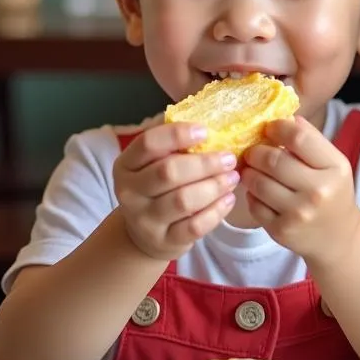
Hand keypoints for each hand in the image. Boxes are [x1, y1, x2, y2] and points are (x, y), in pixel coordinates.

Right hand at [112, 123, 239, 260]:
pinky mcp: (164, 241)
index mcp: (126, 164)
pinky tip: (229, 199)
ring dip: (214, 187)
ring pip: (183, 201)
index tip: (205, 131)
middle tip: (229, 158)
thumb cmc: (159, 187)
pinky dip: (216, 211)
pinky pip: (194, 226)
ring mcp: (145, 219)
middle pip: (169, 172)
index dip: (178, 135)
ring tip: (233, 177)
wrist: (145, 234)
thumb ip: (175, 145)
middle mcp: (130, 191)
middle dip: (205, 164)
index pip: (148, 144)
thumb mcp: (155, 163)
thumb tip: (215, 119)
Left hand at [241, 117, 359, 265]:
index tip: (270, 128)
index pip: (299, 138)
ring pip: (258, 182)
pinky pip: (254, 204)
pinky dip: (252, 194)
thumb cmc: (333, 193)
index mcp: (335, 169)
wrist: (338, 237)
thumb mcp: (334, 164)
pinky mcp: (280, 230)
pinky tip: (259, 191)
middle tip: (253, 151)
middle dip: (257, 151)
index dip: (278, 128)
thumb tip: (285, 117)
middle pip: (273, 160)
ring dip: (250, 172)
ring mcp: (298, 213)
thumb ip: (311, 140)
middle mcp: (318, 192)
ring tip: (252, 169)